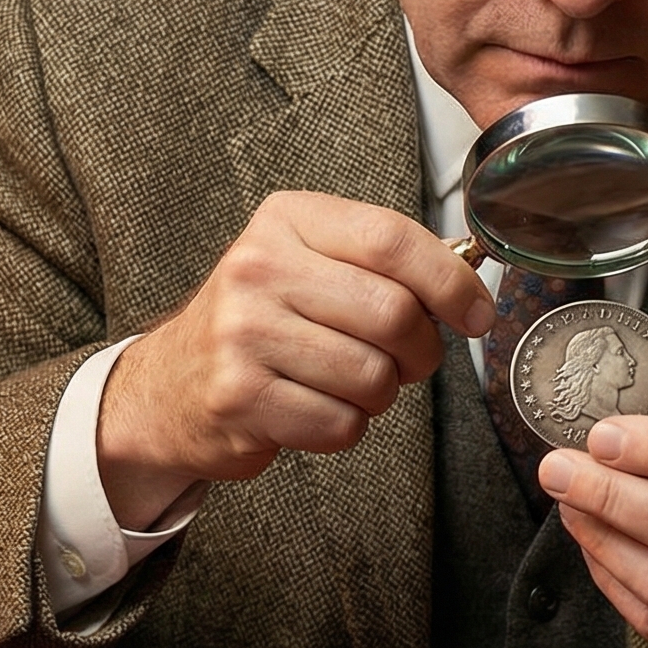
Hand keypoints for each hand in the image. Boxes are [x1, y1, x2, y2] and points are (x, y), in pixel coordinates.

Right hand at [99, 191, 495, 519]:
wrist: (171, 384)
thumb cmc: (261, 322)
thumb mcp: (309, 263)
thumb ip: (381, 263)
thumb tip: (468, 281)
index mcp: (287, 221)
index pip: (391, 239)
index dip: (450, 282)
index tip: (476, 313)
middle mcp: (258, 268)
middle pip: (393, 314)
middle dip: (420, 351)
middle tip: (408, 361)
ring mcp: (243, 334)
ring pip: (373, 377)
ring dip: (379, 394)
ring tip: (345, 383)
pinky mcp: (239, 397)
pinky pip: (340, 424)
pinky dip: (344, 427)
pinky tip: (312, 407)